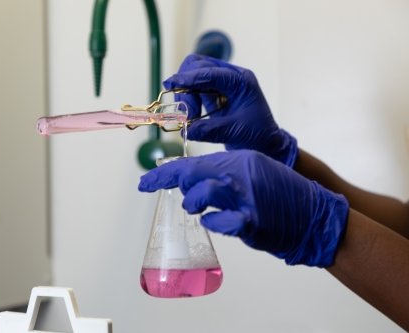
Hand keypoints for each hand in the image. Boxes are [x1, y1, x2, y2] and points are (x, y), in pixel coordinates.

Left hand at [138, 150, 348, 266]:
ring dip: (193, 204)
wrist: (315, 215)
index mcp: (239, 161)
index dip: (163, 174)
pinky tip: (216, 221)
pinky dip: (213, 223)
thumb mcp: (255, 171)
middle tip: (174, 193)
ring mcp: (245, 197)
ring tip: (198, 208)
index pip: (192, 163)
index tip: (144, 182)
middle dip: (175, 186)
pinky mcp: (251, 221)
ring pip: (200, 195)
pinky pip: (219, 222)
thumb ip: (224, 173)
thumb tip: (193, 180)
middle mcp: (239, 174)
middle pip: (191, 175)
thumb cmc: (283, 194)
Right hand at [163, 54, 297, 166]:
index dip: (190, 77)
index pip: (211, 71)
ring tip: (188, 116)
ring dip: (185, 93)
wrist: (265, 142)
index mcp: (241, 81)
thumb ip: (209, 129)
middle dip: (186, 85)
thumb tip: (185, 130)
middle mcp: (230, 77)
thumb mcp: (234, 132)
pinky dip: (187, 98)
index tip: (171, 84)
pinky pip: (194, 88)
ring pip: (193, 74)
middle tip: (186, 112)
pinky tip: (189, 113)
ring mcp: (221, 83)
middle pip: (198, 65)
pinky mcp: (213, 93)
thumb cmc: (258, 134)